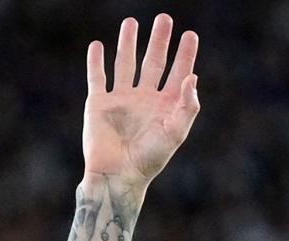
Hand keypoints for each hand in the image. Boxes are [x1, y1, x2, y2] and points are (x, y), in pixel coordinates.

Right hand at [83, 14, 199, 183]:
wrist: (118, 175)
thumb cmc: (150, 159)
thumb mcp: (175, 133)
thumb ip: (187, 107)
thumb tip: (192, 78)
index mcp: (166, 107)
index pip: (179, 74)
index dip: (185, 55)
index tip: (190, 35)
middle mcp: (145, 100)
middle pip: (154, 63)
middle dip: (159, 41)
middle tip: (164, 18)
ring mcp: (122, 100)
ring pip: (126, 64)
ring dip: (128, 44)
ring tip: (131, 22)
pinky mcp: (99, 104)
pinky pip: (98, 78)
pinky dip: (96, 62)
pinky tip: (98, 46)